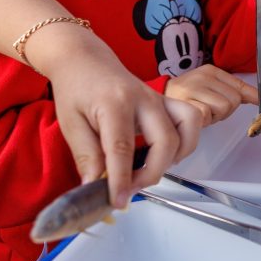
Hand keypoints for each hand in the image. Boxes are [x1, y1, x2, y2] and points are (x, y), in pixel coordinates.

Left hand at [45, 38, 201, 208]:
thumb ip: (86, 155)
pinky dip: (185, 142)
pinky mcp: (165, 102)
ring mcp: (159, 99)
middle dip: (151, 173)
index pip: (122, 148)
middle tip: (129, 189)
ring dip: (174, 157)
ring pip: (187, 128)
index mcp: (115, 103)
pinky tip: (164, 154)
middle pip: (164, 141)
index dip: (122, 179)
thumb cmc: (76, 88)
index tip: (118, 201)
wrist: (85, 59)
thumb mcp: (70, 123)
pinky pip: (190, 120)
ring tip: (149, 171)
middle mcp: (144, 99)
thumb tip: (94, 188)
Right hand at [164, 64, 260, 126]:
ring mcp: (193, 88)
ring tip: (201, 113)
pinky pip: (206, 115)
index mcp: (212, 72)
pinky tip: (193, 116)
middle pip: (233, 101)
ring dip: (214, 117)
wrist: (156, 101)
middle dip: (225, 111)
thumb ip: (231, 93)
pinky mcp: (185, 102)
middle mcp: (203, 77)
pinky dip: (202, 120)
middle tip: (210, 111)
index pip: (241, 86)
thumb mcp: (210, 90)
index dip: (259, 97)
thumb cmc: (187, 98)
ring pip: (222, 108)